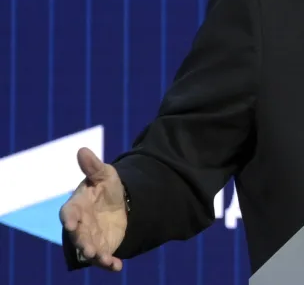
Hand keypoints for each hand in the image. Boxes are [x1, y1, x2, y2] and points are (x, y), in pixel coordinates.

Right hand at [59, 147, 127, 270]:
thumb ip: (93, 166)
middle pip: (77, 235)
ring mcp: (90, 237)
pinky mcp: (102, 247)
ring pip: (89, 249)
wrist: (121, 203)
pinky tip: (117, 267)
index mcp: (77, 206)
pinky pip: (103, 258)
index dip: (69, 218)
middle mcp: (80, 225)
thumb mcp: (104, 174)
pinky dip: (108, 264)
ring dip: (94, 255)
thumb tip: (82, 150)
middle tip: (88, 249)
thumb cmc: (106, 187)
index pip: (69, 212)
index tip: (71, 222)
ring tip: (103, 259)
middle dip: (82, 242)